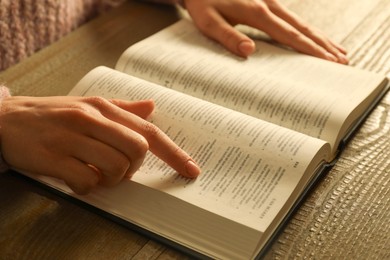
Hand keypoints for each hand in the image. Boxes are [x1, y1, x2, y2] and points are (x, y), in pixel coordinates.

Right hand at [0, 96, 199, 193]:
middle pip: (137, 151)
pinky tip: (76, 177)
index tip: (191, 170)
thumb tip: (153, 107)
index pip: (149, 131)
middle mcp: (91, 119)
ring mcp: (71, 138)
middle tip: (117, 168)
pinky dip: (88, 187)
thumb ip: (123, 108)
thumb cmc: (55, 116)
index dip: (174, 153)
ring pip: (115, 168)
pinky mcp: (53, 157)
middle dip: (133, 167)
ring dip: (110, 179)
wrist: (7, 120)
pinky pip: (87, 182)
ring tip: (94, 172)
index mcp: (104, 107)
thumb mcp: (89, 105)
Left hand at [184, 0, 347, 63]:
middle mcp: (269, 5)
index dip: (310, 49)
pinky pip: (293, 18)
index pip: (289, 35)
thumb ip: (228, 36)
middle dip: (324, 45)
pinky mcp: (268, 1)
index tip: (328, 61)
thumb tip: (249, 51)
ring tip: (338, 51)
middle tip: (343, 60)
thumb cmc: (203, 2)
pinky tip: (313, 37)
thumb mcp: (208, 22)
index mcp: (256, 12)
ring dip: (320, 37)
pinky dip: (307, 30)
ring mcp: (270, 1)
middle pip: (303, 27)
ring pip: (301, 22)